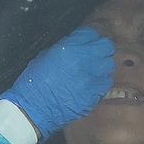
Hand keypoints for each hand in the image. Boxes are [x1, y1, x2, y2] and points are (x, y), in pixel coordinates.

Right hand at [0, 27, 114, 140]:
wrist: (34, 110)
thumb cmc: (34, 83)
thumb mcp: (46, 55)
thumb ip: (67, 45)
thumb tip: (78, 41)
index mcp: (72, 50)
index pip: (92, 33)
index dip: (88, 37)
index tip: (85, 41)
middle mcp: (86, 64)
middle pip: (107, 47)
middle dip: (100, 49)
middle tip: (91, 54)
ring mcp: (93, 82)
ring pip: (109, 66)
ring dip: (101, 66)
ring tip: (90, 70)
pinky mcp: (95, 97)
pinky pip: (104, 85)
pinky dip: (99, 83)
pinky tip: (88, 85)